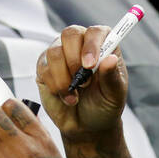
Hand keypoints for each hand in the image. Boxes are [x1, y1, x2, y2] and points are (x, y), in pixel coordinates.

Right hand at [35, 25, 128, 141]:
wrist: (86, 125)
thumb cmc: (104, 105)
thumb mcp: (114, 95)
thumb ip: (112, 77)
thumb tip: (110, 59)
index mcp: (103, 45)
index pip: (95, 32)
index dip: (91, 45)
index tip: (90, 65)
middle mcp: (81, 45)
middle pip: (70, 34)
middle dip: (74, 60)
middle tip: (84, 84)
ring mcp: (61, 54)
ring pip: (54, 52)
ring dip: (64, 77)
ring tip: (75, 95)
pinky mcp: (45, 67)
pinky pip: (44, 68)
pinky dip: (55, 86)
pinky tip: (66, 97)